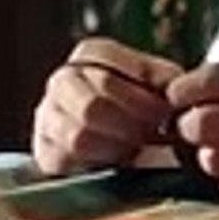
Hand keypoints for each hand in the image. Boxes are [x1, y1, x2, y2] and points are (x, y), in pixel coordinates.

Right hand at [32, 38, 183, 174]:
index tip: (164, 110)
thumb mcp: (162, 86)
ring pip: (78, 136)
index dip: (139, 91)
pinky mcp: (43, 151)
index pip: (106, 63)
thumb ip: (168, 82)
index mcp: (90, 54)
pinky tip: (116, 163)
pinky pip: (65, 162)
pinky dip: (96, 165)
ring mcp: (47, 115)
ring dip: (116, 148)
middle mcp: (62, 80)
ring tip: (138, 149)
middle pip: (92, 105)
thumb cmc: (149, 108)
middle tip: (154, 135)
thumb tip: (175, 91)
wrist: (127, 145)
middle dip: (130, 125)